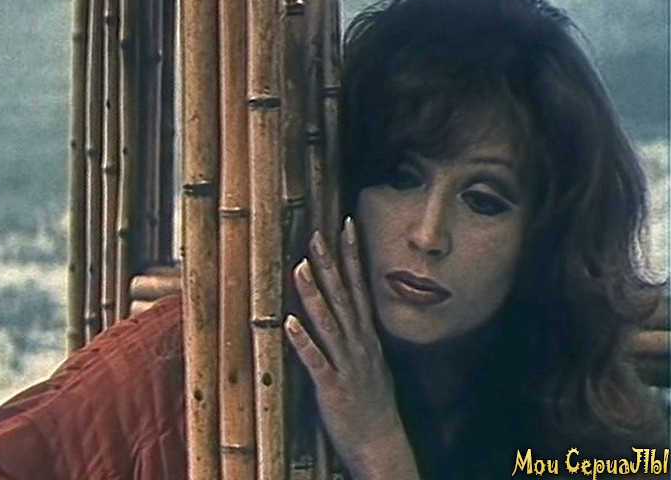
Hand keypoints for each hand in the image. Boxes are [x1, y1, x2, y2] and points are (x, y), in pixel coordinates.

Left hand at [284, 217, 419, 479]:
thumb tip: (346, 310)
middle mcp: (358, 343)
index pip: (359, 286)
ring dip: (313, 294)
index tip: (345, 226)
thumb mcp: (370, 360)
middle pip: (343, 296)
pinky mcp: (332, 387)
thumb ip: (357, 334)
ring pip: (329, 322)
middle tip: (317, 233)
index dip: (352, 255)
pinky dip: (303, 341)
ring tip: (300, 266)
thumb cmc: (373, 403)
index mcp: (366, 335)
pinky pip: (316, 361)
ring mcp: (346, 364)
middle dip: (330, 264)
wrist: (382, 444)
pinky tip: (289, 322)